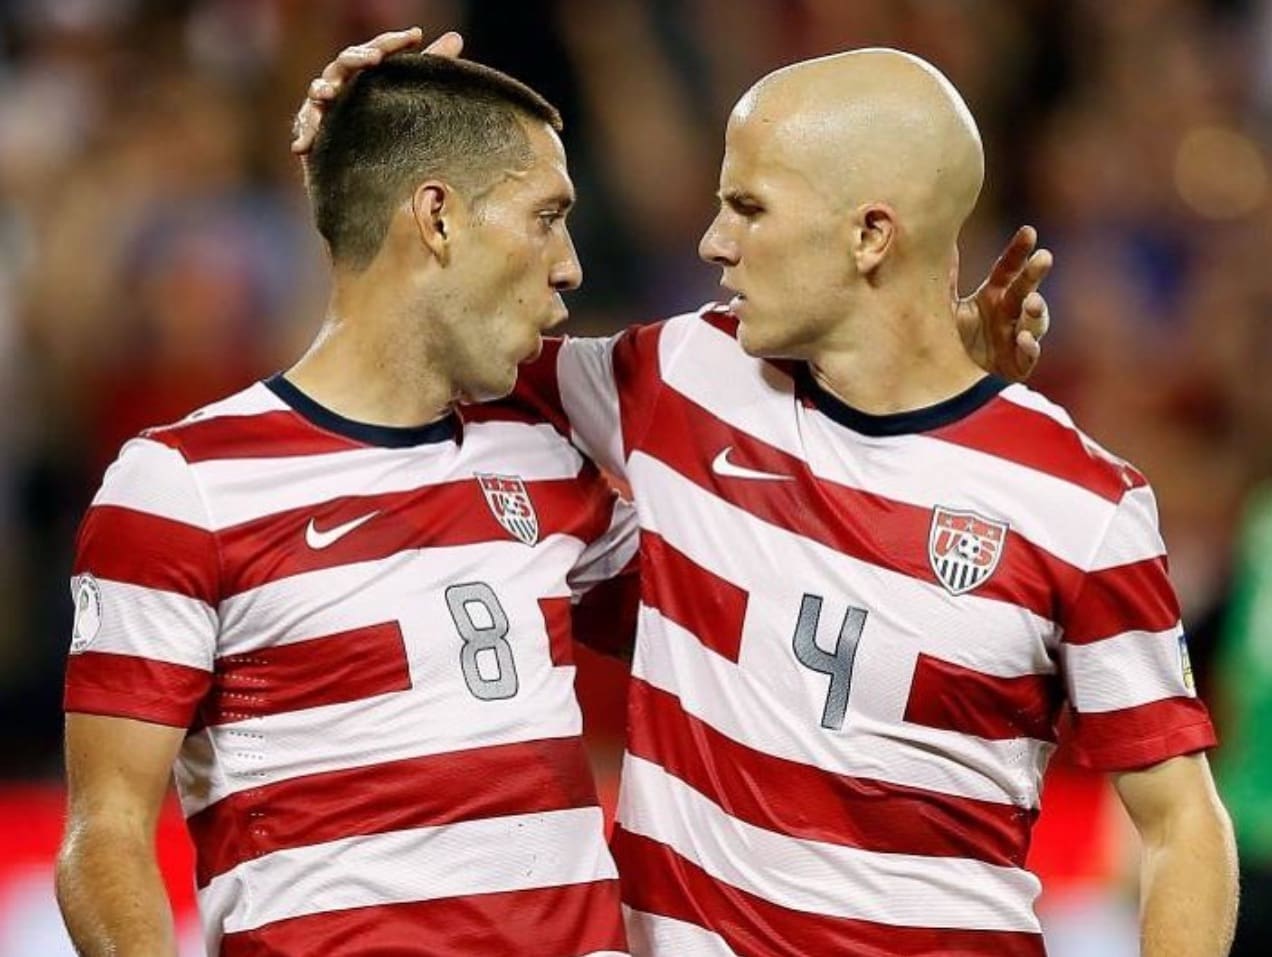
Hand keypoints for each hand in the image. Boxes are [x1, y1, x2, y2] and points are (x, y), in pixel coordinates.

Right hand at [290, 28, 464, 154]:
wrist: (372, 169)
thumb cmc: (394, 124)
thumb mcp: (414, 95)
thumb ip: (429, 67)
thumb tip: (456, 37)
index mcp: (366, 72)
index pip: (377, 49)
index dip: (394, 42)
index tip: (416, 36)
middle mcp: (343, 84)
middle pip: (345, 62)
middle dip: (357, 58)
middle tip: (375, 59)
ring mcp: (326, 106)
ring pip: (318, 91)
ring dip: (321, 89)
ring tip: (328, 93)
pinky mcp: (315, 130)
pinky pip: (306, 127)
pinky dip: (306, 132)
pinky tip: (304, 143)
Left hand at [955, 226, 1052, 381]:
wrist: (940, 380)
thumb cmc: (945, 338)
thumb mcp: (942, 305)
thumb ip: (945, 278)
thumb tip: (937, 241)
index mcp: (991, 297)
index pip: (1007, 270)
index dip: (1018, 252)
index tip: (1029, 231)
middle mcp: (1007, 315)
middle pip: (1024, 290)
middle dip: (1035, 274)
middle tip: (1044, 257)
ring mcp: (1014, 339)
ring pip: (1033, 323)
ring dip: (1038, 312)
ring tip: (1033, 302)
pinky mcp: (1015, 365)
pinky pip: (1027, 356)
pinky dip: (1029, 347)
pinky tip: (1024, 339)